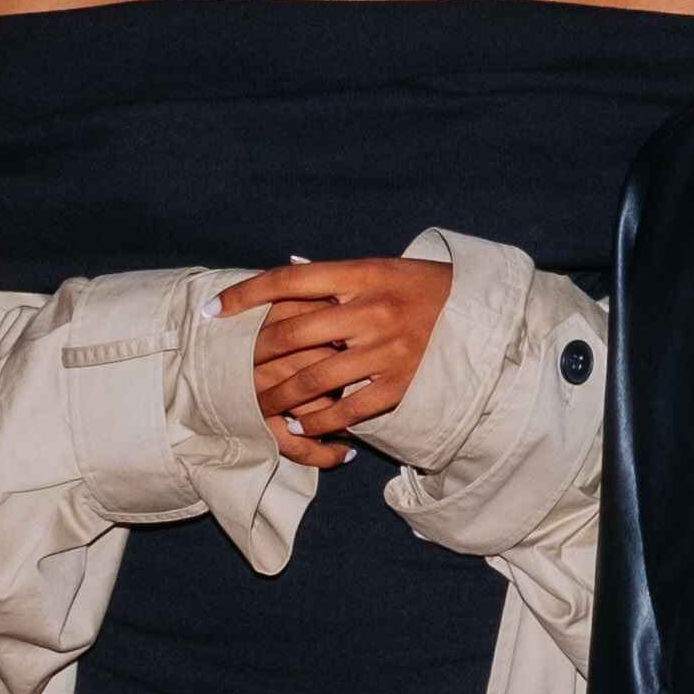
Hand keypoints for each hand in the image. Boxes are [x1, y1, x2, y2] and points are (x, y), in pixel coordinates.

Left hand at [222, 257, 454, 467]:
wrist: (481, 310)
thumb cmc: (422, 286)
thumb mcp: (381, 268)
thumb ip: (335, 276)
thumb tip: (288, 268)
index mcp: (361, 274)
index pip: (286, 281)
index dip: (244, 295)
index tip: (213, 313)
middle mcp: (371, 309)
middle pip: (291, 334)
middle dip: (253, 357)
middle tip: (232, 371)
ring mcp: (387, 349)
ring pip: (314, 379)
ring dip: (279, 396)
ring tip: (261, 406)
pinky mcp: (403, 382)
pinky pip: (350, 409)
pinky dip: (321, 420)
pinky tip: (302, 425)